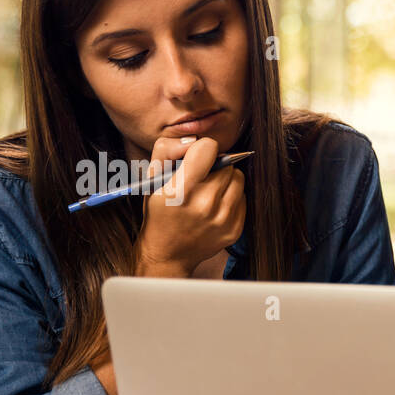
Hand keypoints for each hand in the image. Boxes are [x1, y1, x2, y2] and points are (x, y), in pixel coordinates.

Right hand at [134, 136, 244, 276]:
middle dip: (215, 166)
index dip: (202, 149)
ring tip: (209, 191)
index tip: (197, 158)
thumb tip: (194, 141)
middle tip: (202, 178)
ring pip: (238, 179)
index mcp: (180, 190)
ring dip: (226, 181)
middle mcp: (204, 205)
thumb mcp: (151, 178)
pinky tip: (215, 206)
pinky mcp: (234, 230)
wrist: (167, 253)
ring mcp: (222, 220)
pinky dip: (231, 198)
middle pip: (226, 164)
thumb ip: (167, 150)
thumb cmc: (158, 212)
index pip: (208, 149)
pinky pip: (243, 199)